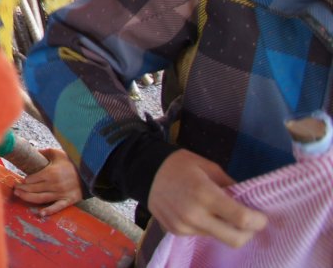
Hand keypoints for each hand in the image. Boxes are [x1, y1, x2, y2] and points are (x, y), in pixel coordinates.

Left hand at [13, 148, 82, 216]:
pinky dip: (49, 211)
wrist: (91, 172)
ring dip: (28, 198)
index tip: (19, 181)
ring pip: (41, 198)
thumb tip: (33, 150)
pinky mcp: (68, 200)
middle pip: (34, 189)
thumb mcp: (58, 153)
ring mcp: (61, 194)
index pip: (32, 179)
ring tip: (19, 196)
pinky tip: (40, 213)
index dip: (24, 180)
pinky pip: (57, 207)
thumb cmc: (72, 162)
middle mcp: (54, 184)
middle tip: (15, 189)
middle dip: (22, 189)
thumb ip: (44, 152)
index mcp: (51, 173)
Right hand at [148, 150, 266, 248]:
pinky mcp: (176, 232)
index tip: (261, 216)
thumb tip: (248, 201)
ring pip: (218, 238)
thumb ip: (230, 185)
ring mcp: (184, 226)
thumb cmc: (178, 164)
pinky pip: (201, 235)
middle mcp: (194, 215)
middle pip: (234, 239)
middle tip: (249, 222)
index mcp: (205, 194)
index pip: (241, 219)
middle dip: (248, 233)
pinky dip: (208, 227)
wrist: (143, 170)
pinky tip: (199, 212)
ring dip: (226, 229)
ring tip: (219, 212)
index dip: (258, 220)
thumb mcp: (208, 166)